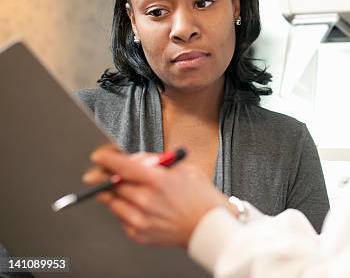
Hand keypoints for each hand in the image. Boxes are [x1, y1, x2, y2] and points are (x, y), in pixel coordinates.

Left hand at [83, 144, 234, 247]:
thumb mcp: (186, 170)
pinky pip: (120, 217)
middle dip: (104, 175)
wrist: (210, 228)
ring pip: (112, 201)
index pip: (121, 166)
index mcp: (158, 180)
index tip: (98, 156)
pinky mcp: (139, 233)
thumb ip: (159, 163)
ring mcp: (140, 219)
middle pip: (111, 184)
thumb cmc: (202, 199)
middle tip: (100, 172)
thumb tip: (137, 160)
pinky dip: (124, 209)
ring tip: (122, 188)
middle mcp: (146, 200)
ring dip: (113, 192)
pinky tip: (136, 205)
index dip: (105, 159)